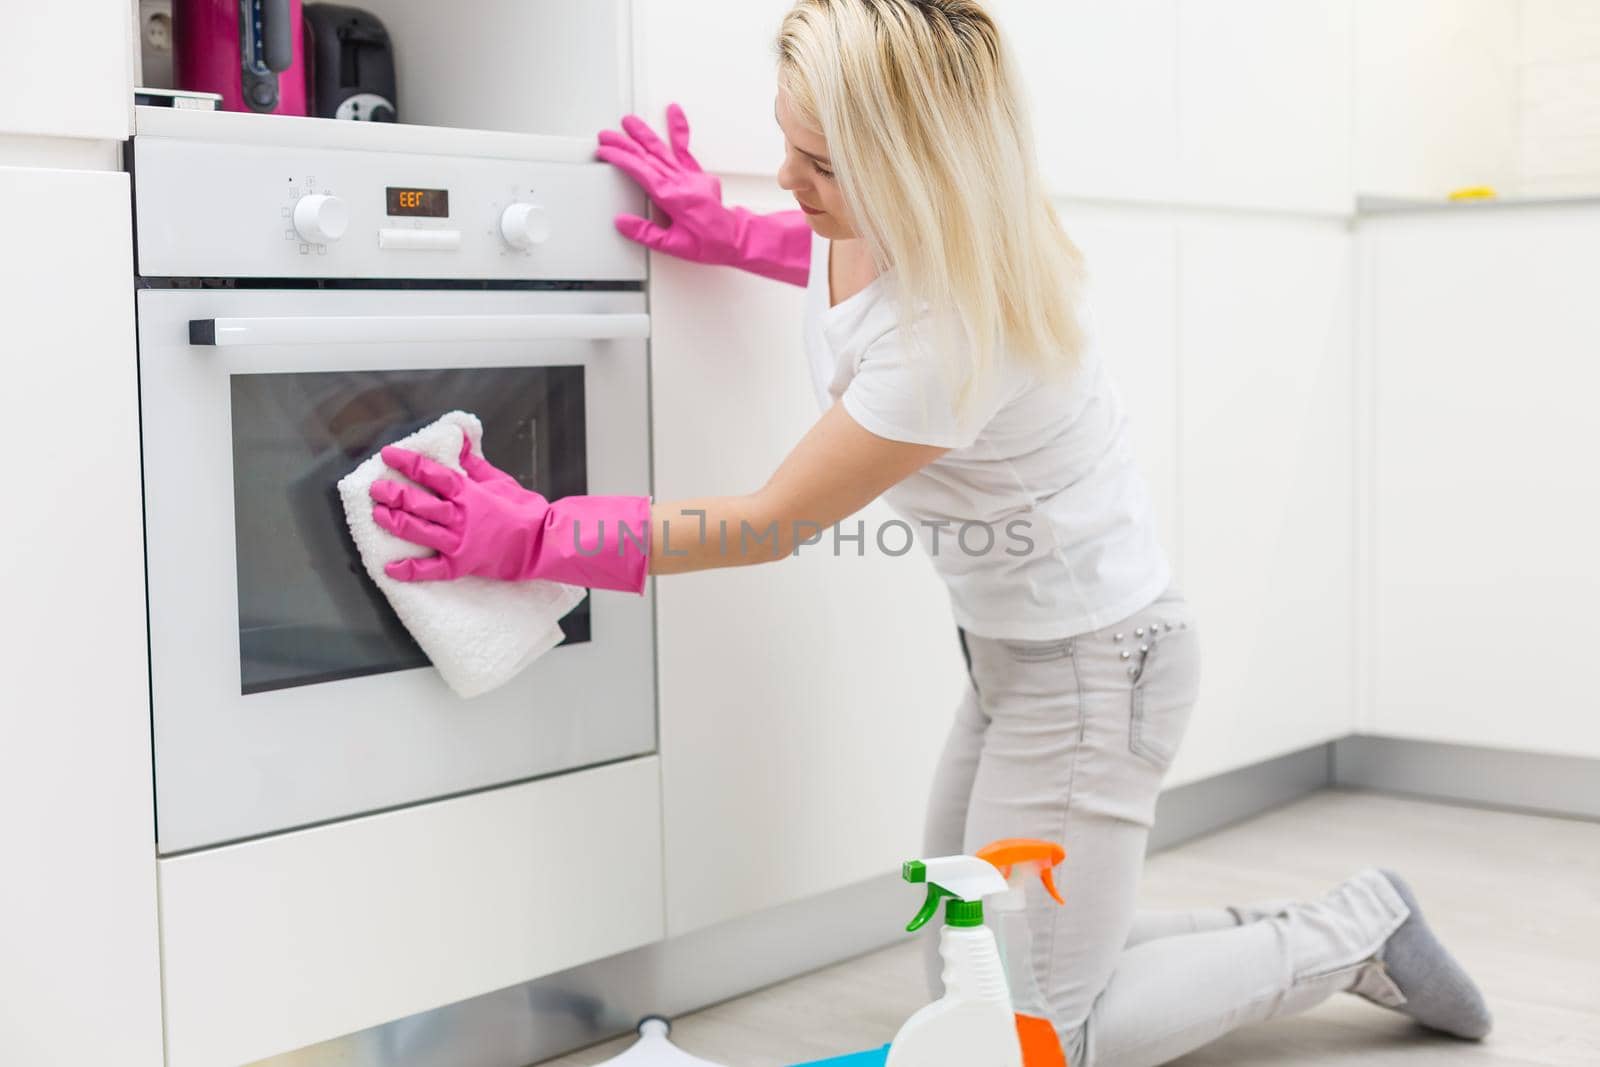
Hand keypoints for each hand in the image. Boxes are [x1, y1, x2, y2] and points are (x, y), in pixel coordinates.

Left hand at [370, 435, 549, 581]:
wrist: (541, 543)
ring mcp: (459, 541)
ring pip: (418, 531)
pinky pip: (431, 570)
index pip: (432, 473)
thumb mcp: (500, 479)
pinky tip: (390, 568)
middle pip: (418, 502)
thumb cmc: (524, 510)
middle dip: (393, 493)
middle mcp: (460, 516)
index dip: (407, 462)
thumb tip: (459, 438)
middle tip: (376, 487)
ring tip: (377, 514)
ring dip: (394, 521)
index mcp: (469, 493)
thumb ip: (475, 462)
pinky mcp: (462, 564)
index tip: (389, 455)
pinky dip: (409, 570)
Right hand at [596, 101, 746, 261]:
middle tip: (605, 136)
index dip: (620, 158)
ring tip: (629, 121)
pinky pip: (685, 148)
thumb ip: (645, 233)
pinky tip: (674, 111)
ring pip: (662, 149)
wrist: (734, 239)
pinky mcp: (696, 173)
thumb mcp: (672, 245)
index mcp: (672, 197)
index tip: (605, 151)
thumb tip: (622, 222)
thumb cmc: (707, 243)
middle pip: (647, 157)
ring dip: (644, 134)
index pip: (640, 171)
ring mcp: (689, 175)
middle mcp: (680, 181)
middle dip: (624, 144)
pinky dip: (679, 129)